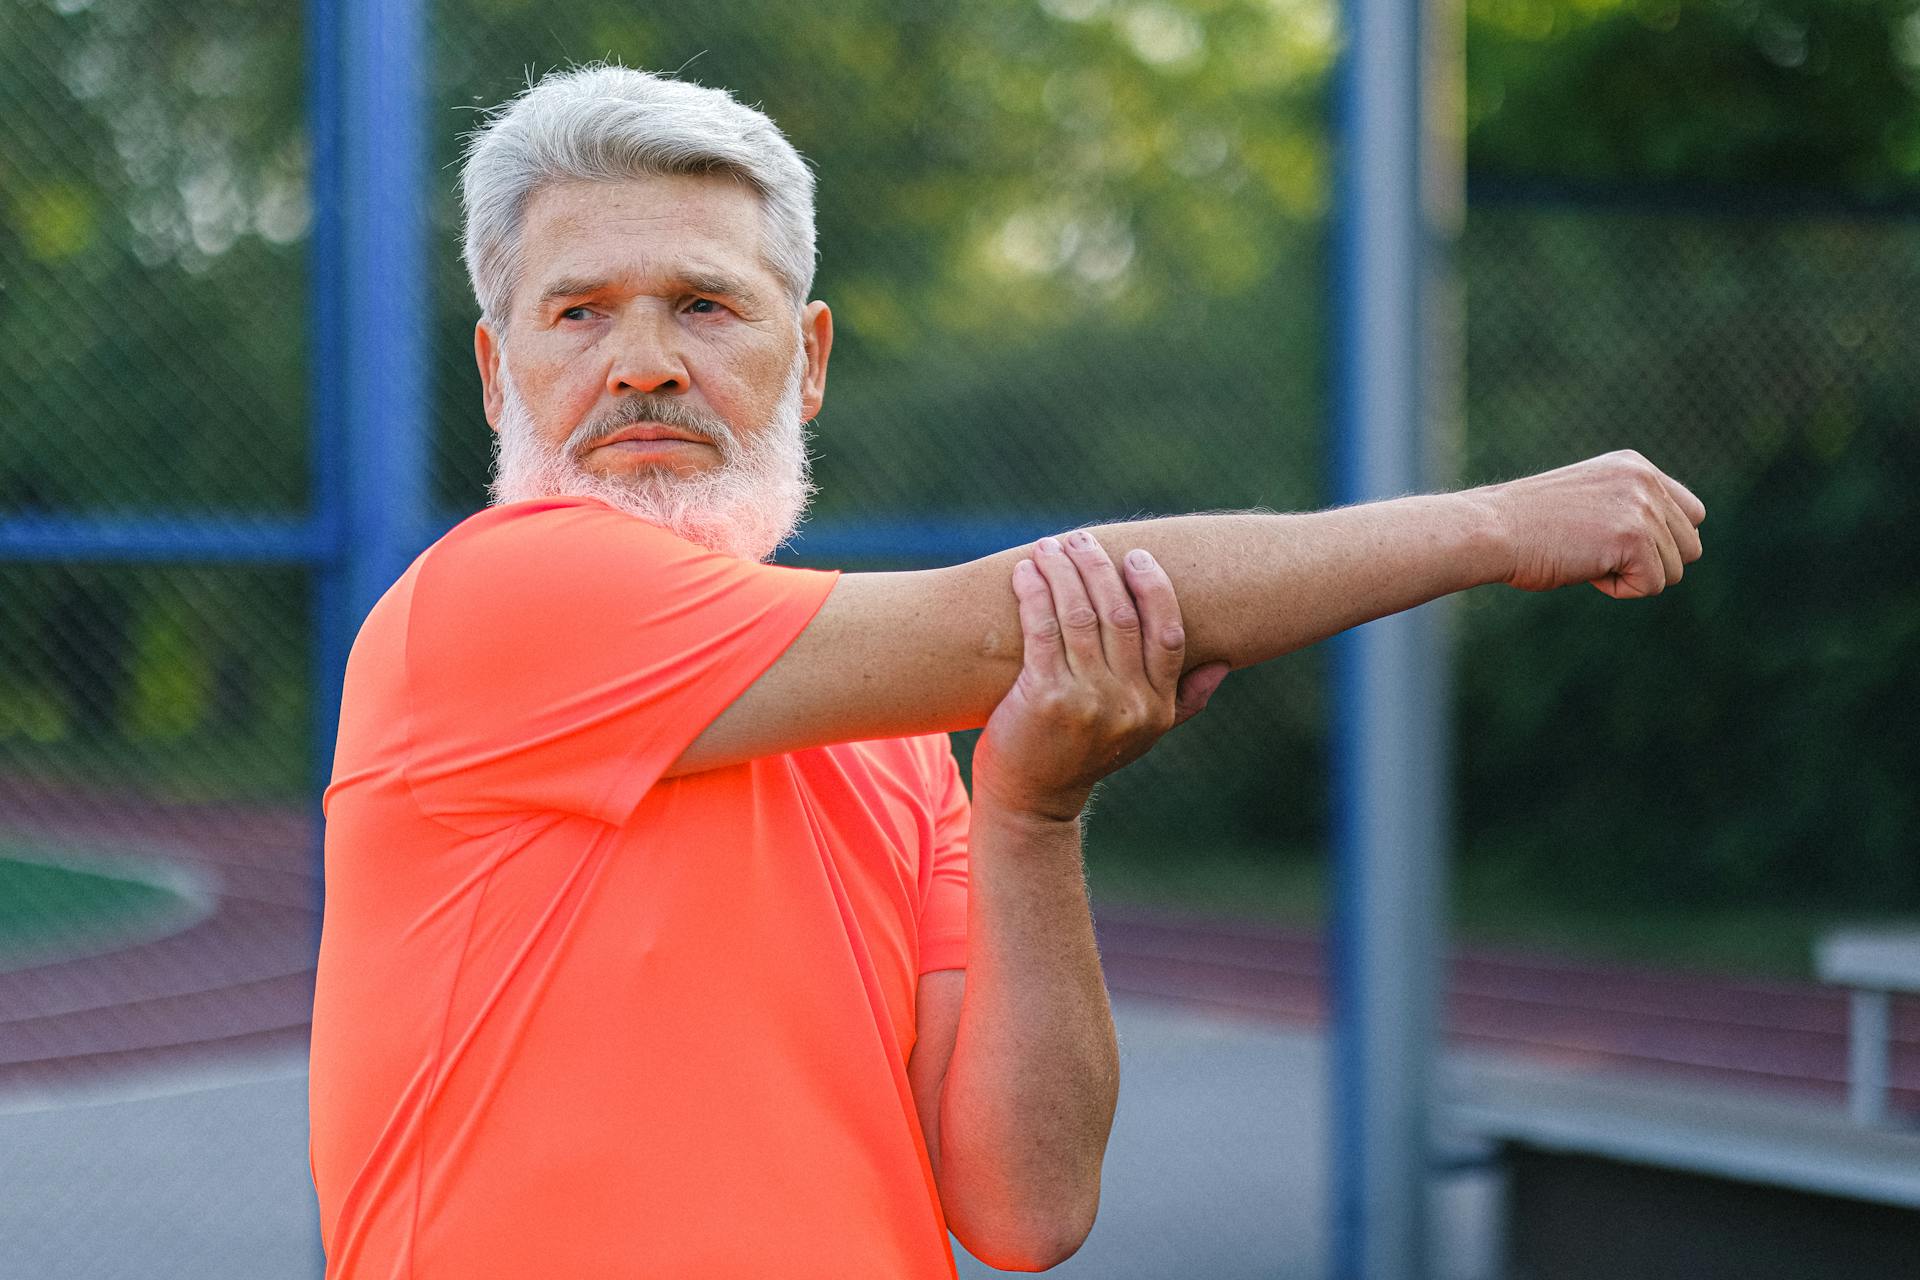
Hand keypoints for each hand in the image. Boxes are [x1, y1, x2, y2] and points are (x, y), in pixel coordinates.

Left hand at [970, 531, 1230, 822]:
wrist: (1032, 801)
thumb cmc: (1083, 757)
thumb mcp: (1142, 736)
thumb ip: (1182, 701)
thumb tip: (1221, 665)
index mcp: (1156, 707)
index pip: (1168, 633)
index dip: (1154, 588)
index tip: (1136, 556)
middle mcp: (1128, 703)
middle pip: (1120, 614)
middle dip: (1099, 566)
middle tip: (1081, 539)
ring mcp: (1086, 701)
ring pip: (1079, 614)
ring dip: (1063, 571)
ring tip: (1049, 546)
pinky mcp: (1045, 697)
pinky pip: (1043, 629)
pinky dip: (1034, 593)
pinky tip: (1024, 573)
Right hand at [1481, 450, 1706, 597]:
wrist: (1492, 530)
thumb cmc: (1525, 526)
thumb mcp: (1587, 502)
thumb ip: (1629, 510)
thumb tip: (1670, 549)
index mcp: (1634, 466)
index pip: (1690, 513)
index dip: (1660, 541)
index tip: (1615, 545)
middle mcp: (1645, 481)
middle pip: (1689, 545)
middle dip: (1650, 562)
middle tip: (1597, 554)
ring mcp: (1642, 507)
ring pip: (1674, 570)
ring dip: (1632, 576)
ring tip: (1586, 558)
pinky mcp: (1633, 538)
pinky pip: (1652, 585)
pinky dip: (1618, 589)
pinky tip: (1584, 569)